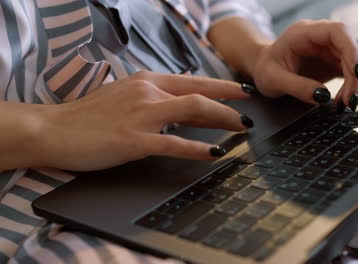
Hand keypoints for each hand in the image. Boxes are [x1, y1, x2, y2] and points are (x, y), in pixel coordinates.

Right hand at [35, 71, 251, 170]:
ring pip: (194, 111)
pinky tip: (215, 153)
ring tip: (241, 131)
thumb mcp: (125, 96)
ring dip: (223, 120)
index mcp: (147, 81)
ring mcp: (142, 115)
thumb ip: (153, 98)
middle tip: (249, 116)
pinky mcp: (134, 139)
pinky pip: (174, 143)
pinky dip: (199, 148)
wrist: (54, 130)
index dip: (222, 86)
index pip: (194, 80)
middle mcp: (148, 92)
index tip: (242, 91)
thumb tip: (181, 104)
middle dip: (230, 105)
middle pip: (200, 94)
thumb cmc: (88, 116)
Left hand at [252, 20, 357, 110]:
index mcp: (305, 33)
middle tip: (349, 101)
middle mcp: (322, 38)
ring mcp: (330, 50)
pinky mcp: (333, 63)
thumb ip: (296, 87)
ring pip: (357, 62)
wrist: (263, 68)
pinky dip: (352, 88)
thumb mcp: (273, 80)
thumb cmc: (265, 69)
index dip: (352, 50)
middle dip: (356, 76)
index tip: (355, 72)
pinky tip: (342, 102)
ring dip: (357, 84)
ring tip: (345, 104)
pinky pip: (352, 73)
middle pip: (352, 49)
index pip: (338, 31)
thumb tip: (322, 97)